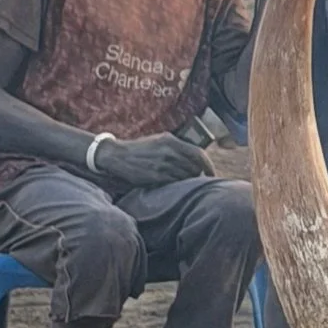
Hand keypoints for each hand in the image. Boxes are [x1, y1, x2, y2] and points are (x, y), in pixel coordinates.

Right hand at [92, 133, 210, 191]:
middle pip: (194, 167)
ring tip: (183, 183)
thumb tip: (196, 159)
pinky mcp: (155, 176)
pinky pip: (174, 183)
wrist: (116, 155)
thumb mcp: (159, 141)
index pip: (198, 154)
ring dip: (187, 182)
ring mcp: (162, 164)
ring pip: (185, 177)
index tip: (211, 173)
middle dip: (197, 175)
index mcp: (171, 140)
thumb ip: (176, 147)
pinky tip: (173, 186)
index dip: (208, 166)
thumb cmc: (140, 149)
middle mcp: (169, 151)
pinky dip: (177, 186)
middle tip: (196, 181)